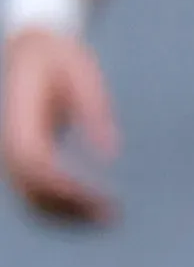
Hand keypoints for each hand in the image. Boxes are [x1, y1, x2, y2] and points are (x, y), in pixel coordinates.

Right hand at [3, 25, 117, 225]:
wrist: (32, 47)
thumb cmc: (60, 57)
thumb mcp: (82, 72)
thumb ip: (94, 109)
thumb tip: (110, 151)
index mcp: (19, 116)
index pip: (33, 161)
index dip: (62, 184)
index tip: (99, 196)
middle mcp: (8, 138)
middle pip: (28, 186)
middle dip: (68, 206)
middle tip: (111, 215)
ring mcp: (11, 150)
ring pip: (28, 196)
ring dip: (63, 214)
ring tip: (106, 219)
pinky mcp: (22, 156)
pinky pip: (33, 190)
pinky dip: (58, 207)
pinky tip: (90, 211)